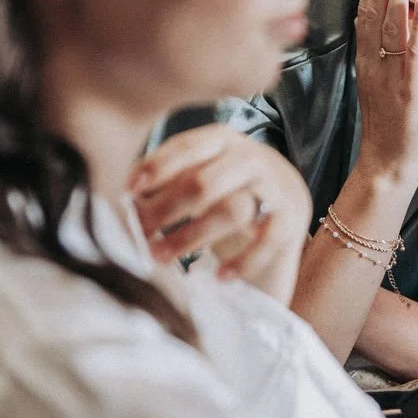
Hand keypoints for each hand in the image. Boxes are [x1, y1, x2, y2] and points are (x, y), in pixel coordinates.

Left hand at [129, 127, 311, 305]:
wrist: (285, 207)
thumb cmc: (228, 191)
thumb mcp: (200, 177)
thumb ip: (167, 180)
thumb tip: (125, 198)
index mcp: (223, 140)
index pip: (189, 146)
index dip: (158, 167)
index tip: (129, 190)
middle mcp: (252, 157)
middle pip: (205, 181)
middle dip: (167, 209)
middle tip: (140, 233)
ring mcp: (276, 187)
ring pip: (232, 210)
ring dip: (191, 236)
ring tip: (160, 257)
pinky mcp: (292, 218)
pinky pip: (266, 240)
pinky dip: (242, 261)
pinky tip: (219, 278)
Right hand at [353, 0, 417, 188]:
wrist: (387, 165)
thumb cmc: (389, 125)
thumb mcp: (380, 83)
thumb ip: (382, 54)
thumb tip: (394, 23)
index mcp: (365, 61)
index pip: (364, 12)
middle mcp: (372, 64)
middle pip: (372, 12)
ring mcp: (389, 76)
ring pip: (389, 28)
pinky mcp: (408, 91)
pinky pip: (412, 56)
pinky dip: (417, 30)